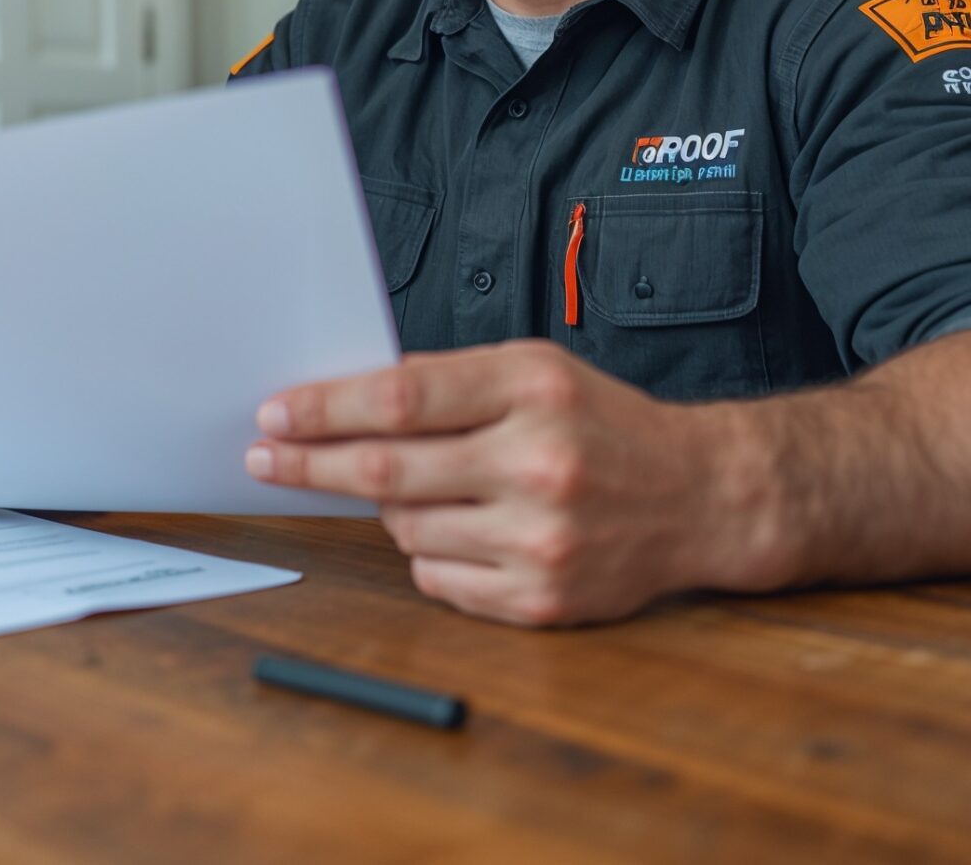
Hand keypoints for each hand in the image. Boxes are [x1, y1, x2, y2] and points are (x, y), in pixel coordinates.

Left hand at [243, 340, 767, 626]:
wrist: (703, 497)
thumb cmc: (605, 425)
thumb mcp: (537, 371)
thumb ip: (449, 380)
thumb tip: (347, 396)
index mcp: (533, 390)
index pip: (401, 397)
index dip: (326, 408)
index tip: (275, 414)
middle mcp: (538, 463)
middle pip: (387, 470)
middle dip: (311, 463)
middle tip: (266, 457)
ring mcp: (541, 539)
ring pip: (405, 528)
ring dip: (389, 507)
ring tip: (422, 487)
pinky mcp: (541, 599)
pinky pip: (437, 579)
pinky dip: (429, 554)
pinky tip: (463, 531)